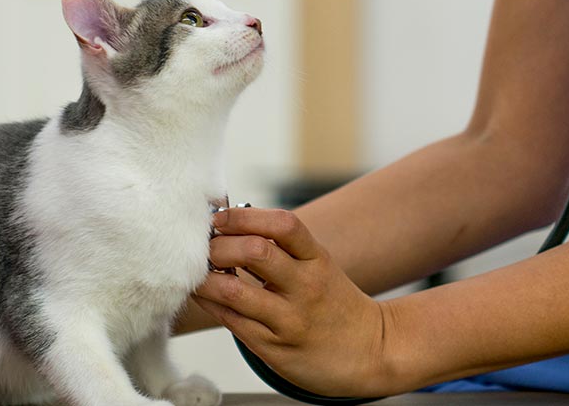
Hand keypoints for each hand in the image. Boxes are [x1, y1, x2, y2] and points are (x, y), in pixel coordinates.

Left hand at [194, 207, 387, 396]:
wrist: (371, 352)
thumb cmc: (333, 302)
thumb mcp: (318, 266)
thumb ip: (281, 247)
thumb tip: (228, 224)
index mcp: (317, 259)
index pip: (283, 224)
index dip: (244, 216)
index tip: (220, 218)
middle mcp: (306, 287)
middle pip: (255, 252)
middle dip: (219, 246)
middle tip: (203, 248)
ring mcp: (290, 320)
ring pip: (234, 291)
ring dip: (205, 277)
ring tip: (196, 272)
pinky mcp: (275, 349)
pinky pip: (232, 321)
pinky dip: (210, 303)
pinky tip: (204, 294)